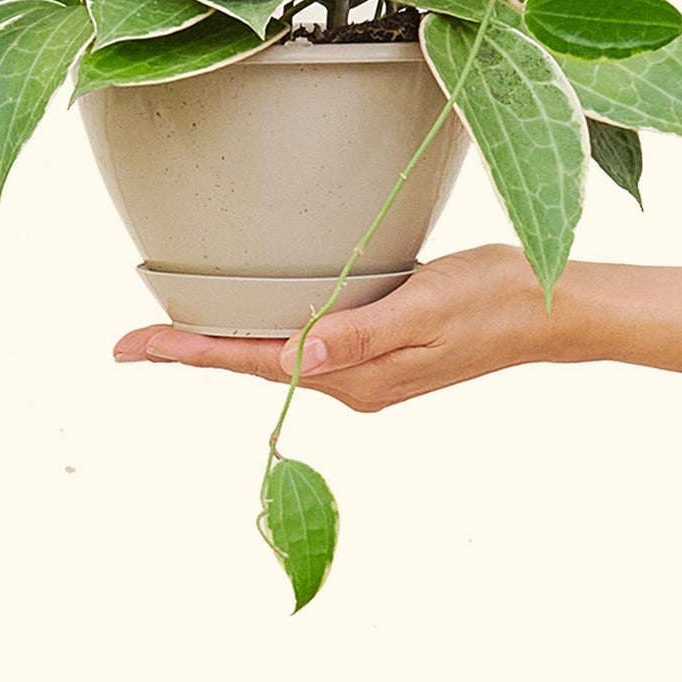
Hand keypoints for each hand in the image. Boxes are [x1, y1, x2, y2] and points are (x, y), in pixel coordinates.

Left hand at [112, 243, 580, 411]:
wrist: (553, 310)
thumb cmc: (495, 298)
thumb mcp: (425, 306)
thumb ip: (360, 334)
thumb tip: (294, 358)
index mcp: (355, 378)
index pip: (253, 363)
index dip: (187, 353)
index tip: (127, 349)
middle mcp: (354, 383)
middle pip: (256, 365)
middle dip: (194, 353)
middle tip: (130, 342)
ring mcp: (368, 371)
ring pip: (281, 358)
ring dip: (230, 345)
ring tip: (176, 335)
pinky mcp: (383, 351)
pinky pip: (311, 347)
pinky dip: (273, 333)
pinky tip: (260, 319)